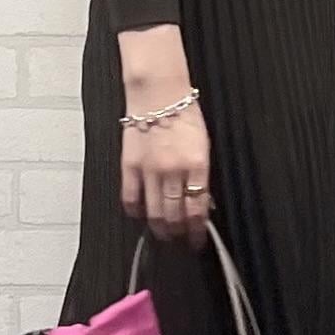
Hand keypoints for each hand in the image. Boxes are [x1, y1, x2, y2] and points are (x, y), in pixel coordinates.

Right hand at [120, 103, 210, 250]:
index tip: (197, 239)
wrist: (159, 94)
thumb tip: (202, 203)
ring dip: (160, 227)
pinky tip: (140, 215)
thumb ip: (202, 176)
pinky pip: (131, 197)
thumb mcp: (204, 146)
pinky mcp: (130, 166)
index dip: (197, 230)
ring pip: (154, 211)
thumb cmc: (184, 116)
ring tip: (163, 234)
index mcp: (197, 165)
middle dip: (179, 232)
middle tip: (180, 240)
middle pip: (176, 214)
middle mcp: (174, 170)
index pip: (197, 208)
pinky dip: (135, 211)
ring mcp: (150, 170)